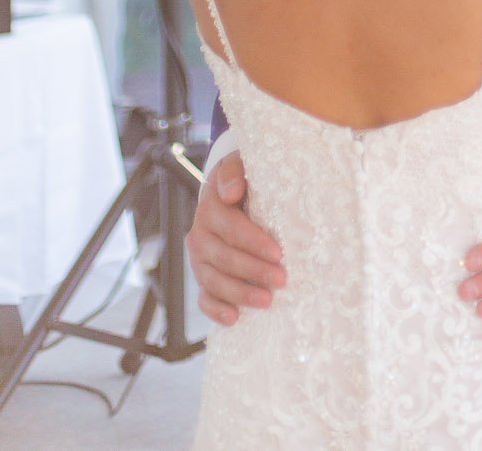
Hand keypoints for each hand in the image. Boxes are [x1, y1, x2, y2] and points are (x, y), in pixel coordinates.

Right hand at [187, 152, 286, 324]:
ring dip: (240, 293)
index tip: (278, 253)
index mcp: (209, 209)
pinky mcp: (202, 277)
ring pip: (214, 281)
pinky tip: (235, 318)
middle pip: (224, 258)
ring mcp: (199, 260)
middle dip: (254, 271)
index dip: (254, 242)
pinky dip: (216, 310)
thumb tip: (232, 192)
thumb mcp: (239, 164)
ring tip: (267, 301)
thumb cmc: (242, 178)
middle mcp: (199, 236)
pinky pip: (204, 298)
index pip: (230, 228)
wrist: (229, 190)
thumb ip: (234, 172)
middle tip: (282, 280)